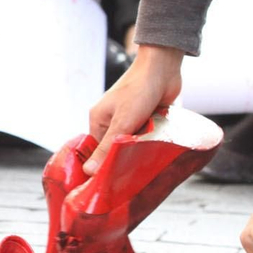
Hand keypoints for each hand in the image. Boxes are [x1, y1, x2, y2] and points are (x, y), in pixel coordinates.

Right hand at [85, 44, 183, 174]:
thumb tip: (89, 173)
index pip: (96, 151)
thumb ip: (108, 148)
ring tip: (146, 170)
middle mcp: (112, 120)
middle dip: (124, 161)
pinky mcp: (146, 117)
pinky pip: (146, 136)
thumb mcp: (122, 122)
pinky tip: (158, 154)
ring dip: (140, 151)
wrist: (162, 67)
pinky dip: (151, 142)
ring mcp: (130, 118)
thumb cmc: (138, 90)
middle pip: (115, 149)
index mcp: (98, 120)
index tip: (109, 185)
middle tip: (131, 182)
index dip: (102, 167)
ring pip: (133, 143)